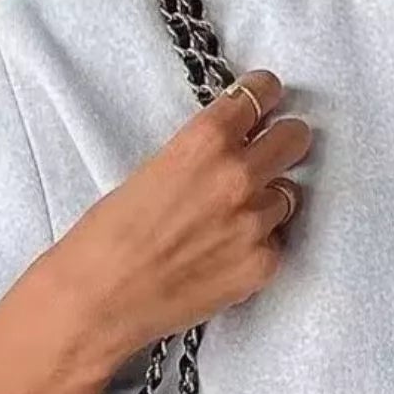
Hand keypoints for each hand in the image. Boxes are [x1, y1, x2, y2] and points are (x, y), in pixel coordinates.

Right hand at [38, 69, 312, 376]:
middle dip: (285, 141)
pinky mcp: (262, 265)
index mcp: (205, 141)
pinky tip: (225, 254)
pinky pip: (276, 242)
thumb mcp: (153, 170)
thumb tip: (233, 148)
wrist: (99, 299)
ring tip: (232, 219)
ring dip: (269, 200)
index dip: (266, 95)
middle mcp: (239, 177)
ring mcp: (255, 223)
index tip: (268, 99)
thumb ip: (201, 155)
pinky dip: (259, 244)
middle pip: (294, 138)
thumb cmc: (109, 236)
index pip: (260, 94)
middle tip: (273, 150)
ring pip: (288, 195)